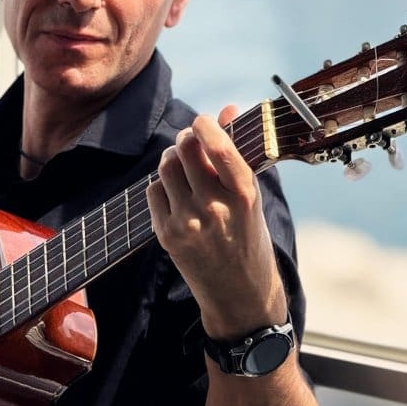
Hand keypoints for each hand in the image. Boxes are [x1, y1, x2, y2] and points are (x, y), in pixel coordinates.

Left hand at [146, 107, 286, 338]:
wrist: (240, 296)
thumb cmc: (250, 240)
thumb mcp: (252, 198)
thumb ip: (238, 154)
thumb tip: (228, 109)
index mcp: (244, 197)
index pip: (220, 148)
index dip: (207, 125)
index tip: (204, 119)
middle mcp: (214, 209)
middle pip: (186, 151)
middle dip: (186, 139)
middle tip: (192, 141)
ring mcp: (188, 224)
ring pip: (166, 167)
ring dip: (173, 158)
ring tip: (185, 166)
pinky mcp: (167, 236)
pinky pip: (153, 191)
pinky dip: (162, 185)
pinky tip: (177, 194)